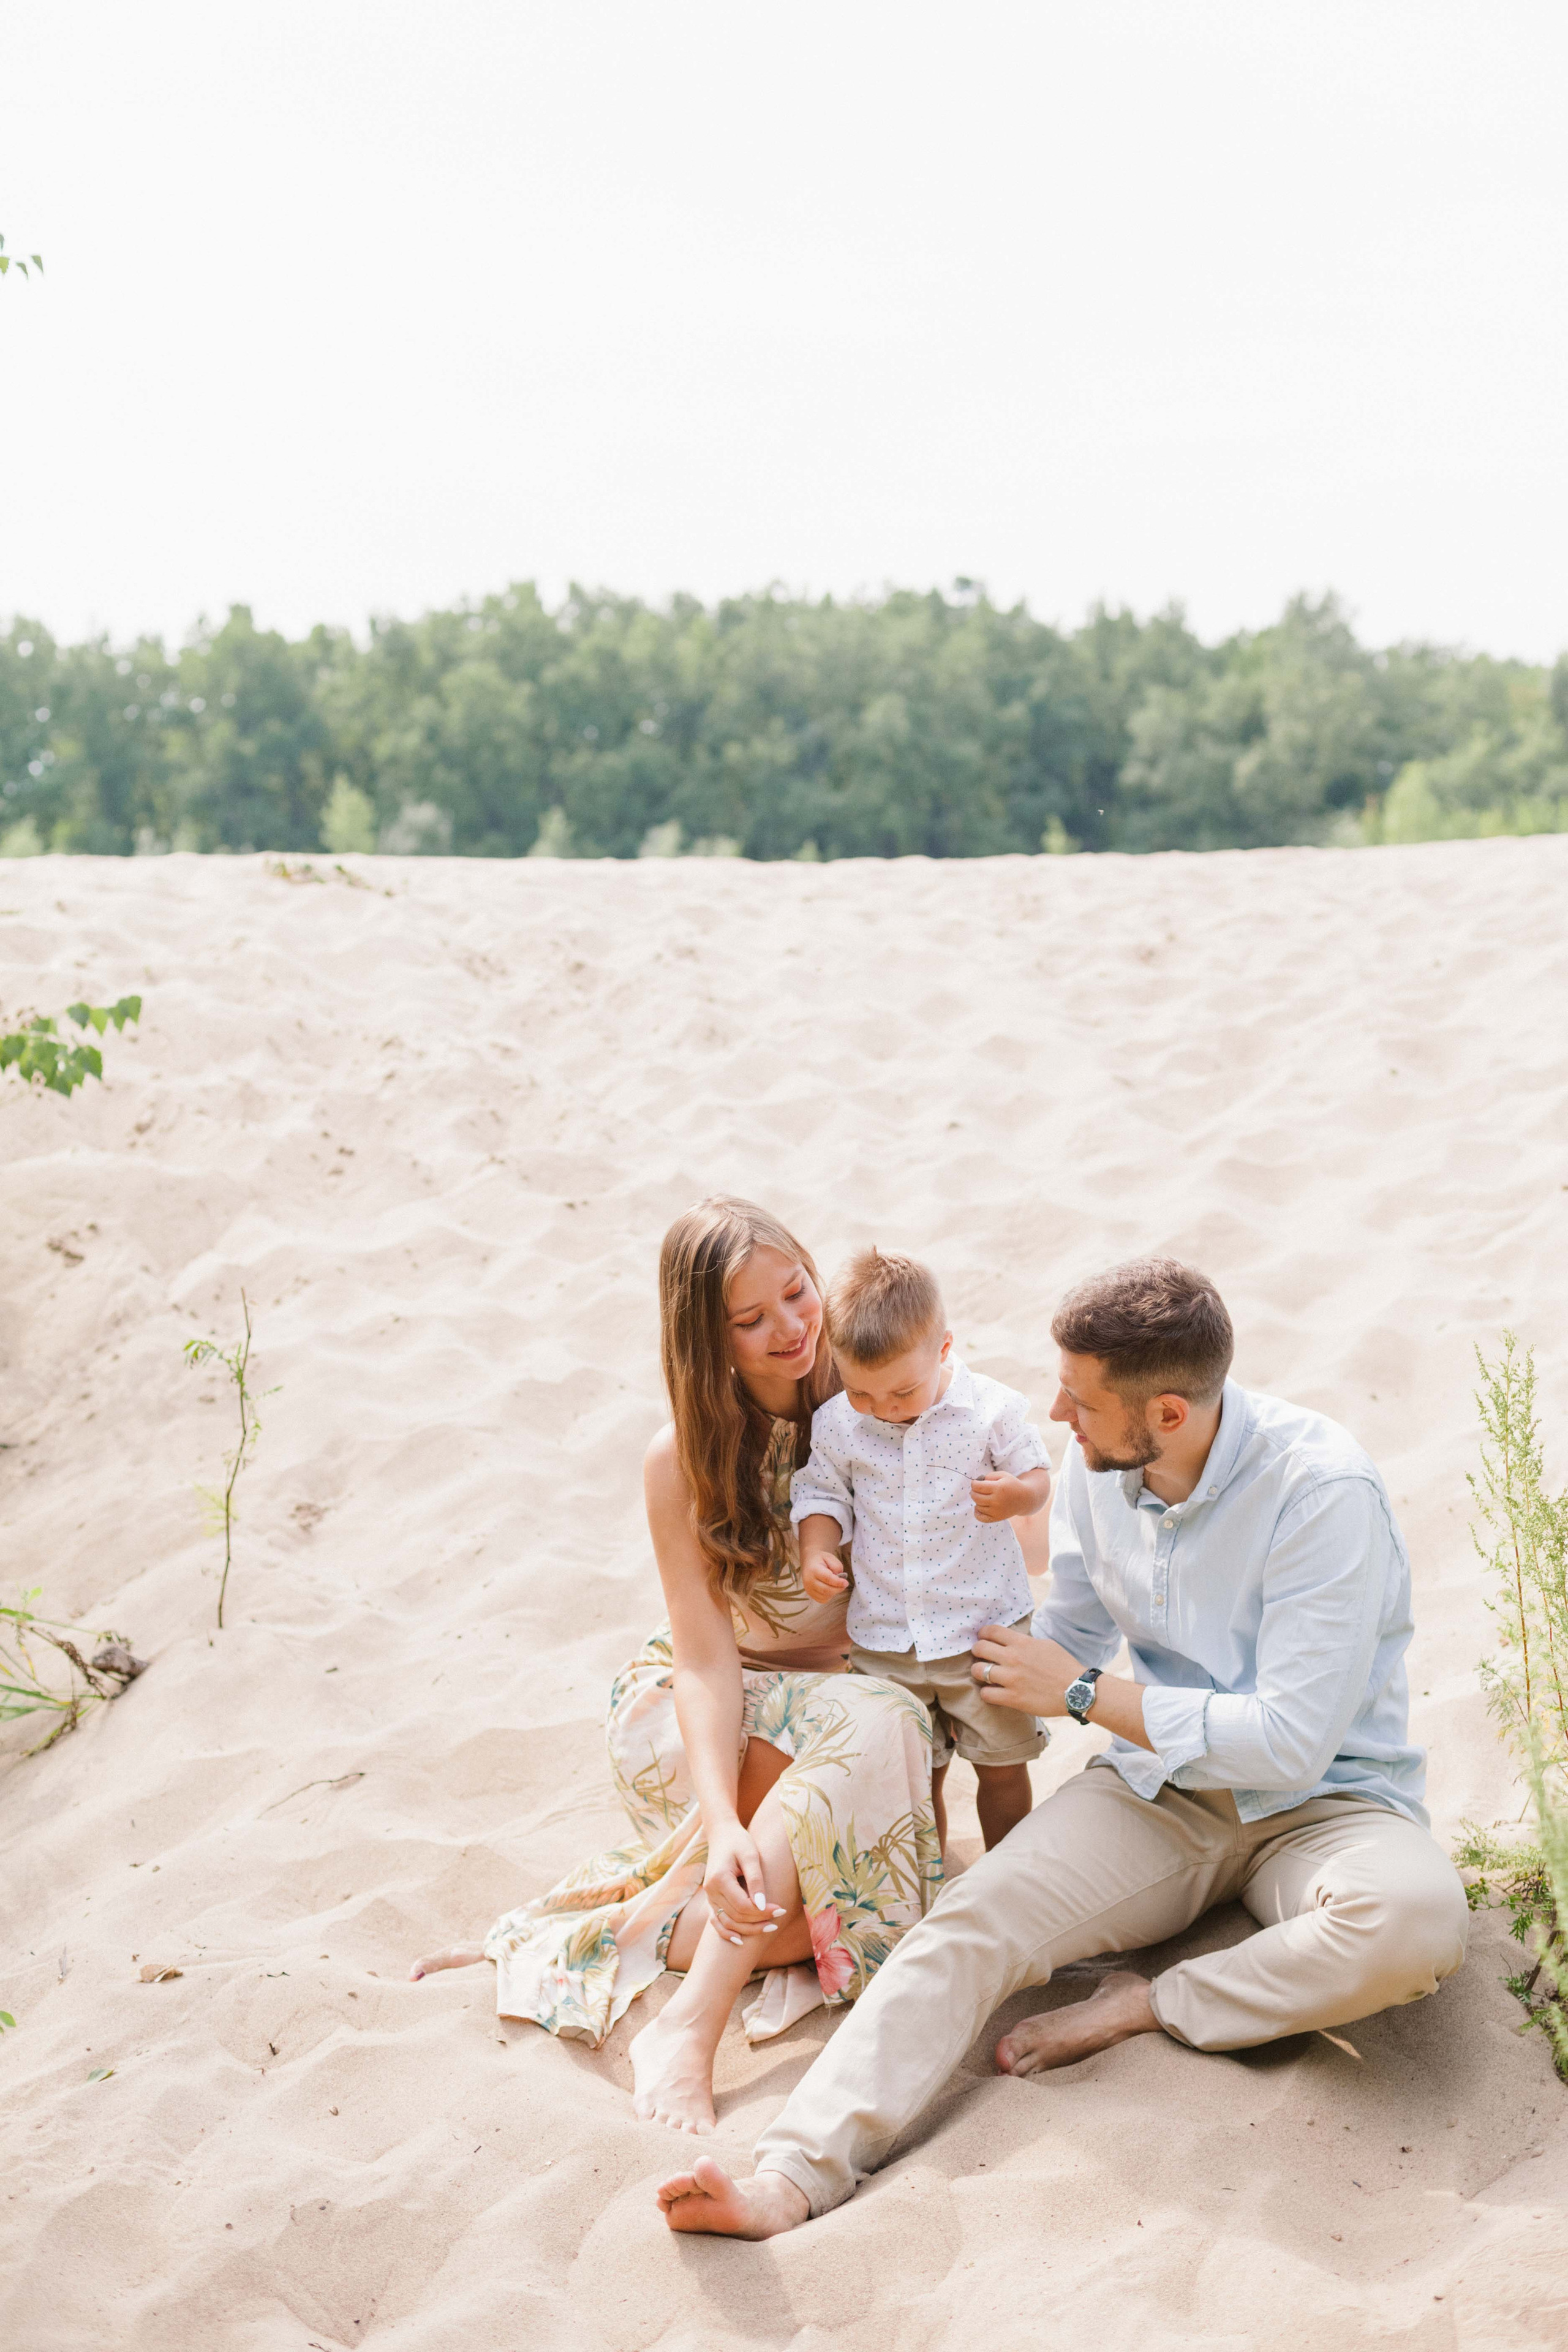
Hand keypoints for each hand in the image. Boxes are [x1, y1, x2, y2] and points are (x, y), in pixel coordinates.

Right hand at [703, 1820, 786, 1942]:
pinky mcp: (711, 1898)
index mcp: (719, 1879)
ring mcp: (709, 1896)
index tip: (781, 1909)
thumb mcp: (751, 1855)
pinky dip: (726, 1932)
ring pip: (727, 1922)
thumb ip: (756, 1880)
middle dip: (759, 1921)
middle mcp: (710, 1891)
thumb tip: (762, 1905)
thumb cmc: (739, 1841)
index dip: (762, 1911)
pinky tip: (740, 1941)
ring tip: (769, 1928)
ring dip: (748, 1929)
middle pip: (736, 1916)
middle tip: (780, 1917)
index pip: (742, 1906)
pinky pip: (716, 1921)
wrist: (722, 1833)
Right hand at [801, 1549, 848, 1601]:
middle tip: (844, 1584)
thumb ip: (837, 1567)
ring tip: (836, 1584)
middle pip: (826, 1590)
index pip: (827, 1579)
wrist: (809, 1561)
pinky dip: (829, 1596)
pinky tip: (830, 1588)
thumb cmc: (821, 1559)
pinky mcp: (810, 1594)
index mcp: (813, 1570)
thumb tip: (839, 1578)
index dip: (838, 1582)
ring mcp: (808, 1588)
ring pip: (825, 1596)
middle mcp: (809, 1580)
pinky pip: (822, 1600)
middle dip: (838, 1589)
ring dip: (834, 1592)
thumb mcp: (830, 1558)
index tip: (846, 1582)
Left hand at [969, 1622, 1082, 1714]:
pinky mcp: (1013, 1698)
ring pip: (978, 1671)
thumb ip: (1025, 1642)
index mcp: (1022, 1643)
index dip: (983, 1634)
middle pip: (980, 1648)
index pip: (991, 1631)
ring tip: (984, 1675)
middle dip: (977, 1651)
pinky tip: (993, 1692)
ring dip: (978, 1672)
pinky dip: (986, 1693)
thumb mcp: (1045, 1645)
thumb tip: (1012, 1641)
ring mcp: (1012, 1678)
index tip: (983, 1638)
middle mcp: (1013, 1658)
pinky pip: (986, 1694)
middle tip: (980, 1656)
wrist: (1076, 1690)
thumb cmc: (1064, 1666)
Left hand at [971, 1473, 1031, 1522]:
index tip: (976, 1482)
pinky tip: (980, 1506)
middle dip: (973, 1491)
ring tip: (983, 1496)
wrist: (1024, 1498)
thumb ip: (988, 1476)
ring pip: (977, 1506)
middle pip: (975, 1497)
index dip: (974, 1483)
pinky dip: (977, 1512)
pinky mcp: (997, 1518)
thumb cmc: (1011, 1485)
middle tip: (977, 1489)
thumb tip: (976, 1484)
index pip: (977, 1487)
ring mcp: (996, 1511)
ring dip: (977, 1501)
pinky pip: (980, 1517)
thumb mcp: (1002, 1475)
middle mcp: (997, 1501)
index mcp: (998, 1488)